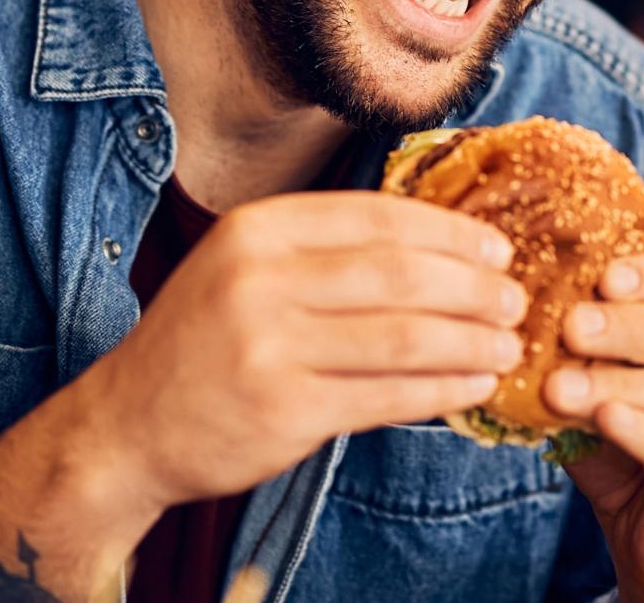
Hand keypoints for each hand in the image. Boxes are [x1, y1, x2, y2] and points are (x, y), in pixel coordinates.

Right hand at [100, 190, 528, 507]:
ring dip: (470, 341)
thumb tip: (439, 247)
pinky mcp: (284, 410)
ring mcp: (269, 346)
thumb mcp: (246, 269)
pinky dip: (442, 390)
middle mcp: (260, 279)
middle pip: (400, 274)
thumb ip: (325, 252)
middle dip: (472, 287)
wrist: (127, 426)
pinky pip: (387, 395)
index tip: (496, 248)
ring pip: (403, 335)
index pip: (378, 218)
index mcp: (257, 230)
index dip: (450, 232)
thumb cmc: (205, 342)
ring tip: (508, 346)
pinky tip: (472, 387)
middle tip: (516, 299)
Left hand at [550, 251, 643, 602]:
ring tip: (561, 386)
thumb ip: (597, 344)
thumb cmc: (632, 440)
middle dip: (630, 328)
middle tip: (570, 327)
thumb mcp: (614, 381)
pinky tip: (604, 420)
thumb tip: (547, 300)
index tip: (602, 277)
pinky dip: (643, 433)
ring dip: (621, 385)